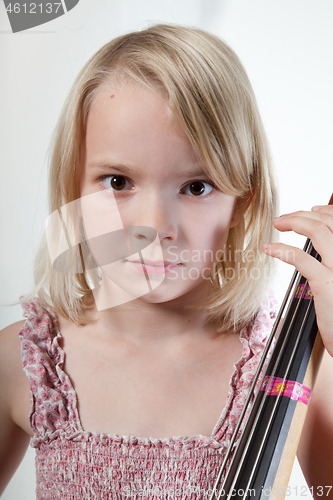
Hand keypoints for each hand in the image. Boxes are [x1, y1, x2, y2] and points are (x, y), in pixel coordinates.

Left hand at [262, 204, 332, 355]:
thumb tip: (322, 246)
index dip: (326, 211)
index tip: (311, 210)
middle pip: (329, 221)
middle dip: (304, 214)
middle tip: (284, 218)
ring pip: (318, 231)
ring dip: (294, 222)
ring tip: (277, 224)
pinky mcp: (327, 283)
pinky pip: (301, 258)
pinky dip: (282, 249)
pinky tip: (269, 249)